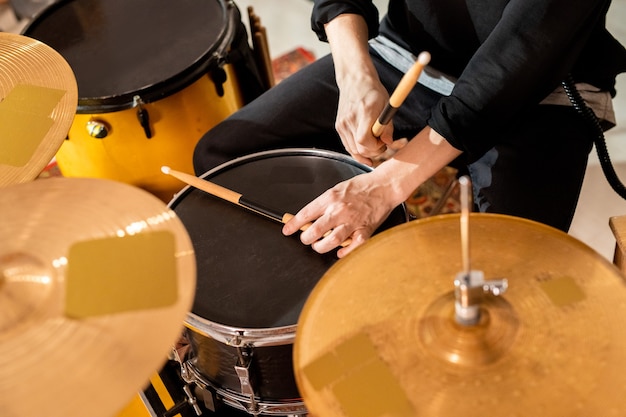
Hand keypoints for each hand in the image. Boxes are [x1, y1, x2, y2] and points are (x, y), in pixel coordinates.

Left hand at [282, 171, 397, 257]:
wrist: (384, 186)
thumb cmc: (361, 187)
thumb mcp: (337, 189)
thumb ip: (324, 203)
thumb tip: (310, 217)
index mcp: (330, 198)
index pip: (305, 214)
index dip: (293, 225)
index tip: (287, 230)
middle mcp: (339, 210)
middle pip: (314, 231)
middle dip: (306, 238)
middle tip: (306, 239)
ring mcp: (352, 222)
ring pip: (330, 242)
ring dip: (320, 247)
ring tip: (319, 245)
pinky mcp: (365, 231)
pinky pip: (351, 247)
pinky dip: (343, 252)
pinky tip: (339, 251)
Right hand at [335, 72, 393, 165]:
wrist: (354, 80)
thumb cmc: (373, 91)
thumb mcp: (386, 105)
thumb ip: (388, 126)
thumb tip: (388, 142)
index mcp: (363, 112)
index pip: (364, 140)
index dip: (376, 147)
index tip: (384, 142)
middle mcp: (349, 120)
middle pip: (359, 148)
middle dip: (373, 151)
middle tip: (381, 144)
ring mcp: (342, 124)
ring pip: (353, 150)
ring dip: (365, 152)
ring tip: (374, 144)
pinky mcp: (339, 127)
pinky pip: (348, 146)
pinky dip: (356, 151)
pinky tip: (365, 151)